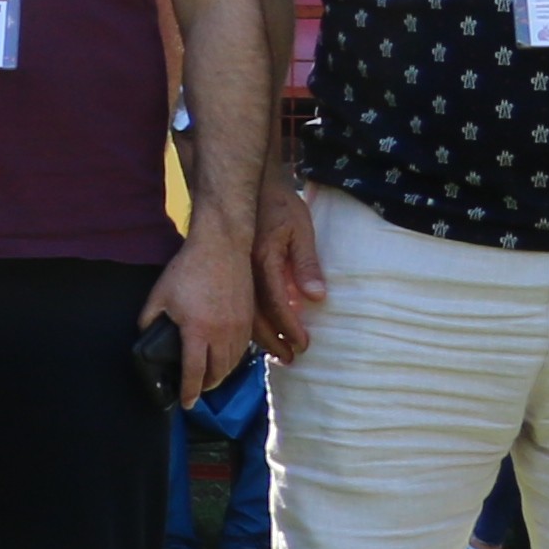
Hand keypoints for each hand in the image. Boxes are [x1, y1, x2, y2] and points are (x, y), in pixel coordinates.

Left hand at [151, 221, 261, 402]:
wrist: (222, 248)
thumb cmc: (187, 270)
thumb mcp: (159, 297)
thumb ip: (149, 321)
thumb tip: (147, 338)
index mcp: (197, 331)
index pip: (193, 372)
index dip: (188, 392)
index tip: (186, 404)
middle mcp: (222, 334)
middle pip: (217, 374)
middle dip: (205, 387)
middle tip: (195, 391)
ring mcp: (239, 328)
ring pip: (233, 364)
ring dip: (220, 375)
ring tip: (208, 377)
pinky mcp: (249, 319)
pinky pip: (244, 349)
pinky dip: (233, 360)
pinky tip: (223, 358)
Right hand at [250, 176, 327, 356]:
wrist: (245, 188)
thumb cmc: (278, 204)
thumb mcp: (300, 229)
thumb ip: (307, 264)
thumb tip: (317, 297)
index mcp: (262, 261)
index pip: (276, 303)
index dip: (290, 326)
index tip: (303, 344)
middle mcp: (244, 271)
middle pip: (255, 316)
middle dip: (273, 341)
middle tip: (289, 359)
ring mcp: (235, 272)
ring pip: (243, 313)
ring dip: (260, 336)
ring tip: (275, 353)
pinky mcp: (232, 272)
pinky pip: (238, 303)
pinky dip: (250, 321)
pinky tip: (258, 332)